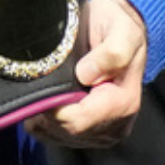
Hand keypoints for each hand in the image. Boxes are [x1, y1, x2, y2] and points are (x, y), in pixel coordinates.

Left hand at [24, 0, 147, 147]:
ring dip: (46, 117)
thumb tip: (86, 75)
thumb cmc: (117, 27)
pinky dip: (46, 122)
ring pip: (61, 136)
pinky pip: (58, 137)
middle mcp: (117, 124)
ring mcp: (104, 131)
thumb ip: (112, 52)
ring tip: (47, 88)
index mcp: (123, 103)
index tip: (43, 86)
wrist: (120, 32)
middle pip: (68, 131)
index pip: (78, 121)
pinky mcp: (92, 134)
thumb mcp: (121, 29)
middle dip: (48, 111)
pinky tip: (49, 100)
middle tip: (41, 82)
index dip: (54, 108)